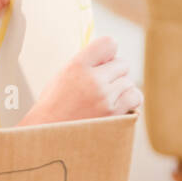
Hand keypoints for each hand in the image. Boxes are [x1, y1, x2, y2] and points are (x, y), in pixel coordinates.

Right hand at [22, 36, 142, 124]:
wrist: (45, 137)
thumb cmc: (52, 107)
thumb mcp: (62, 77)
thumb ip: (85, 64)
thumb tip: (108, 56)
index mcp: (77, 66)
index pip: (109, 43)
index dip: (109, 54)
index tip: (103, 64)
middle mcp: (93, 79)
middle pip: (123, 64)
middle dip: (114, 74)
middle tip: (101, 87)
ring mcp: (105, 98)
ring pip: (129, 82)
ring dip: (121, 90)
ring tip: (105, 100)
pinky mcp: (114, 114)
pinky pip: (135, 98)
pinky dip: (129, 102)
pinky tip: (116, 107)